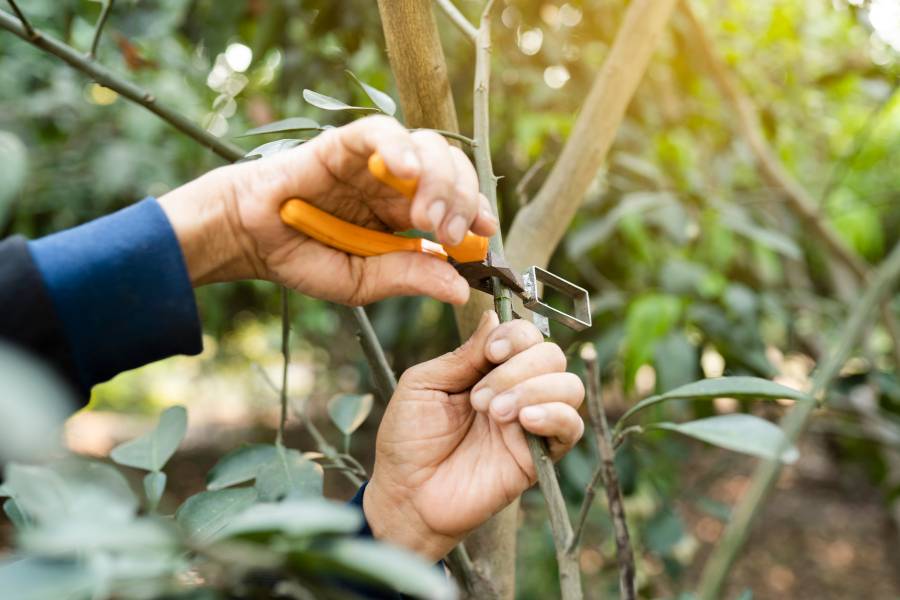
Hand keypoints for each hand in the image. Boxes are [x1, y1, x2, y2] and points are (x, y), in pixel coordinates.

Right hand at [159, 115, 496, 304]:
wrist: (248, 239)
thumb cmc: (302, 256)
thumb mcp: (362, 282)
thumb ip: (407, 278)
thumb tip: (458, 288)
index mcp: (404, 214)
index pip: (457, 201)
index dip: (477, 213)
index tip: (485, 236)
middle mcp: (395, 183)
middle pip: (452, 170)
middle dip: (462, 199)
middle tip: (450, 233)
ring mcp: (374, 160)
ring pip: (429, 147)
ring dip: (439, 180)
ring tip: (426, 215)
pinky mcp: (346, 143)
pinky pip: (381, 131)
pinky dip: (399, 147)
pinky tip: (403, 172)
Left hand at [363, 311, 584, 559]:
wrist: (406, 495)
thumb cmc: (408, 441)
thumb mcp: (424, 384)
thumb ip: (463, 354)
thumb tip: (494, 315)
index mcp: (488, 369)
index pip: (526, 336)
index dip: (515, 336)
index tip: (491, 352)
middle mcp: (516, 391)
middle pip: (552, 356)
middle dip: (519, 367)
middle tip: (480, 396)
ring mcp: (530, 424)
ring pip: (569, 386)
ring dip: (534, 390)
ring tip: (496, 412)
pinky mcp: (540, 457)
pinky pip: (572, 427)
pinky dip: (555, 415)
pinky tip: (523, 422)